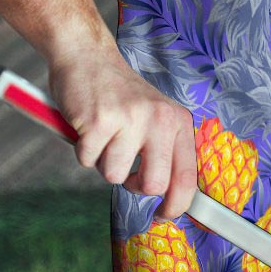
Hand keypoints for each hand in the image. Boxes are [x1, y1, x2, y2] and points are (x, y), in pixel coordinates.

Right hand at [48, 47, 196, 218]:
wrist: (88, 57)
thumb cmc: (120, 95)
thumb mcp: (155, 116)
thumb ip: (165, 151)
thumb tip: (171, 197)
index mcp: (177, 121)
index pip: (187, 176)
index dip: (177, 205)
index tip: (163, 215)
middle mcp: (159, 119)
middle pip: (153, 185)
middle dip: (134, 185)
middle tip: (124, 168)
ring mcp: (130, 119)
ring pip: (114, 175)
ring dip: (103, 162)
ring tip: (104, 135)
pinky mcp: (99, 121)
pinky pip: (87, 161)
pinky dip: (83, 150)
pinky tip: (88, 127)